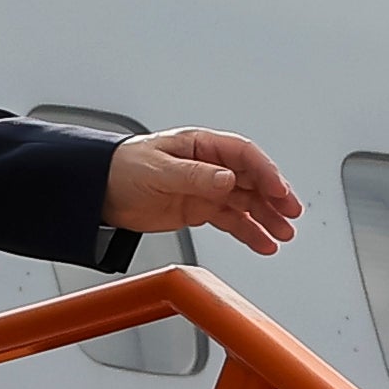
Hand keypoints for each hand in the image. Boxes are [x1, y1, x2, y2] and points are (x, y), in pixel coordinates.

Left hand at [103, 128, 301, 253]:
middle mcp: (208, 166)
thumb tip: (227, 179)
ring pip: (245, 202)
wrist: (98, 192)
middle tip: (291, 215)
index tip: (280, 191)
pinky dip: (248, 232)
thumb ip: (196, 176)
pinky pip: (230, 220)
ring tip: (283, 235)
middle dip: (274, 197)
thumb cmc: (123, 167)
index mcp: (201, 146)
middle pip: (251, 179)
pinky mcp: (199, 209)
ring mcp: (205, 188)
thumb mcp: (161, 169)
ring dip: (266, 218)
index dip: (266, 172)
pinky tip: (262, 243)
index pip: (243, 156)